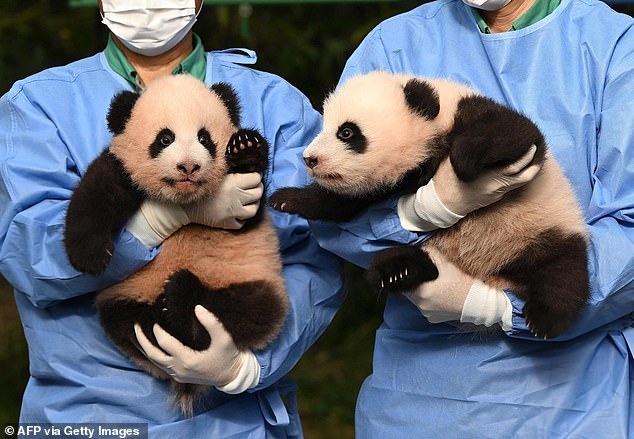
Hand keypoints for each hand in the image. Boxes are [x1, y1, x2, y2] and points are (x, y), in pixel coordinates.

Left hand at [134, 305, 259, 391]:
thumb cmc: (228, 357)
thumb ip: (211, 322)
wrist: (232, 376)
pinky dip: (152, 353)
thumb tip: (197, 307)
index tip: (156, 314)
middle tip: (135, 324)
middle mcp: (178, 369)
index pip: (164, 342)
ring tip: (137, 333)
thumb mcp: (224, 338)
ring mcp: (177, 374)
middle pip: (152, 354)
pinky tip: (150, 345)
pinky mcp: (178, 375)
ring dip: (144, 347)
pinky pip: (160, 364)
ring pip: (154, 361)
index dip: (157, 328)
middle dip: (142, 339)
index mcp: (187, 360)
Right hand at [184, 172, 262, 228]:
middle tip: (252, 187)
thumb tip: (250, 169)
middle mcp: (235, 197)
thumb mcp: (217, 175)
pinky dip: (243, 216)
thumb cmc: (200, 187)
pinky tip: (238, 211)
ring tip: (247, 199)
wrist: (184, 206)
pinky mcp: (229, 223)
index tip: (253, 176)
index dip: (256, 176)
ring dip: (253, 203)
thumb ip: (233, 173)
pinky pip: (243, 221)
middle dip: (257, 188)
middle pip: (258, 192)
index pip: (256, 179)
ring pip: (254, 208)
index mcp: (233, 183)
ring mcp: (233, 212)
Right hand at [398, 146, 539, 231]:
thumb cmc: (446, 178)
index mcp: (487, 175)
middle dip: (532, 159)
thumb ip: (470, 148)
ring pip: (521, 182)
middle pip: (523, 174)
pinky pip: (513, 185)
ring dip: (530, 169)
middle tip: (535, 145)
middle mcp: (496, 185)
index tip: (529, 141)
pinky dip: (520, 175)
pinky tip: (520, 166)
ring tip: (533, 155)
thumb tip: (478, 131)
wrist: (442, 203)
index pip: (514, 165)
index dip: (525, 154)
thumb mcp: (454, 158)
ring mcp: (497, 193)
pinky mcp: (496, 197)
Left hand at [405, 248, 511, 329]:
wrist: (480, 305)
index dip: (408, 276)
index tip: (413, 271)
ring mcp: (428, 314)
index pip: (405, 283)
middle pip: (410, 292)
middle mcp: (422, 306)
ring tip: (434, 285)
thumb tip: (422, 248)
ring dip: (422, 293)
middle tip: (426, 276)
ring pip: (418, 301)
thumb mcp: (448, 266)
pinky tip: (439, 295)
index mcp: (422, 293)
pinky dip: (430, 302)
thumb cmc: (464, 286)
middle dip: (416, 284)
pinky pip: (426, 308)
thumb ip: (432, 255)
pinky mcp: (434, 319)